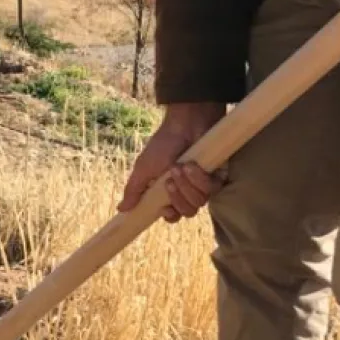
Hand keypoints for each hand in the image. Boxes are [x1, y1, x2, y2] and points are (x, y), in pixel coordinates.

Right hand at [118, 102, 227, 221]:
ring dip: (187, 186)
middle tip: (169, 180)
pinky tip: (192, 166)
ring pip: (200, 202)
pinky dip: (200, 179)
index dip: (170, 215)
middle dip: (178, 198)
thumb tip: (121, 209)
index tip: (164, 207)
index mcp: (169, 191)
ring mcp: (203, 184)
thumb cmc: (163, 144)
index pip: (173, 215)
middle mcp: (187, 190)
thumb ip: (134, 190)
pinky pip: (212, 189)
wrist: (185, 125)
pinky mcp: (217, 177)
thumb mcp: (143, 168)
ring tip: (180, 167)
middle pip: (187, 211)